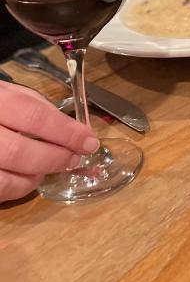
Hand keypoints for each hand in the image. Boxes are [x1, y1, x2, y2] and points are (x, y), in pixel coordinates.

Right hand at [0, 82, 98, 202]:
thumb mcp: (5, 92)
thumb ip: (35, 106)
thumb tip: (72, 128)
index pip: (34, 116)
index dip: (65, 132)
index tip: (89, 141)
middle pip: (19, 152)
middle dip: (54, 158)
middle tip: (74, 159)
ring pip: (4, 181)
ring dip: (34, 178)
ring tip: (49, 168)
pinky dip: (15, 189)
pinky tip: (26, 178)